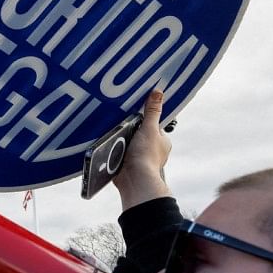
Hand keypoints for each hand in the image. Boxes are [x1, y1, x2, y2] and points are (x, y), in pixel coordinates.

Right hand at [112, 89, 172, 209]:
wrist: (134, 179)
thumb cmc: (145, 155)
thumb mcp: (150, 128)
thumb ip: (152, 111)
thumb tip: (159, 92)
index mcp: (162, 143)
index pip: (154, 127)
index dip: (144, 121)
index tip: (134, 117)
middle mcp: (153, 152)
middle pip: (140, 136)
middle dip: (131, 132)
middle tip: (121, 125)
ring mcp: (140, 161)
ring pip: (129, 146)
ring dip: (122, 142)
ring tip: (113, 136)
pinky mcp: (127, 167)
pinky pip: (119, 155)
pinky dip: (115, 152)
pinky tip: (109, 148)